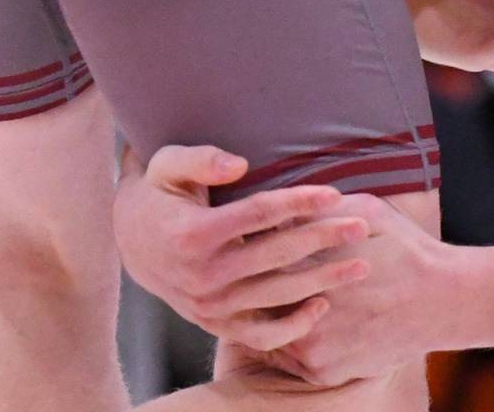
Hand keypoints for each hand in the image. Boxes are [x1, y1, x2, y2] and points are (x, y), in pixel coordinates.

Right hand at [113, 145, 371, 350]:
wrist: (131, 241)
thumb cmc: (158, 193)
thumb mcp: (165, 166)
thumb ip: (199, 159)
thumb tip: (239, 165)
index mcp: (192, 234)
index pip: (258, 214)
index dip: (299, 202)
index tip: (334, 193)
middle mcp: (202, 275)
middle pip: (276, 255)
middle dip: (324, 239)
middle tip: (362, 226)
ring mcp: (209, 305)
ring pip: (277, 295)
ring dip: (323, 281)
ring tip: (362, 265)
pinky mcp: (214, 323)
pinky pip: (259, 334)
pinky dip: (293, 328)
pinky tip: (323, 306)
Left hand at [263, 194, 456, 386]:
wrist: (443, 298)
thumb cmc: (405, 249)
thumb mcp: (367, 212)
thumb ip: (319, 209)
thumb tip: (277, 207)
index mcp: (308, 271)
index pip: (257, 265)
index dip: (253, 256)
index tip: (255, 249)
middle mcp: (303, 315)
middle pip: (255, 304)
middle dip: (255, 289)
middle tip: (255, 276)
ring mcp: (311, 350)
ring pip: (270, 335)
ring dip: (271, 319)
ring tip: (279, 299)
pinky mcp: (323, 373)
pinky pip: (291, 358)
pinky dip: (293, 341)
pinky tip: (307, 321)